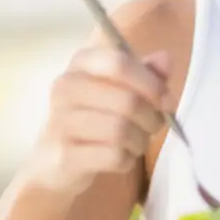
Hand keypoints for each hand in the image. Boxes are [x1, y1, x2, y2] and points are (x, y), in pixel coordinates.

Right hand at [21, 46, 169, 196]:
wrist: (54, 160)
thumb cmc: (96, 116)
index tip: (166, 101)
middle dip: (152, 118)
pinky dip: (127, 159)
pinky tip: (122, 157)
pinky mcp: (64, 156)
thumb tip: (164, 59)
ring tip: (137, 141)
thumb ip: (147, 72)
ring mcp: (60, 122)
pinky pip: (114, 156)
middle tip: (154, 126)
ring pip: (122, 130)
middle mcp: (65, 87)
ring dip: (140, 140)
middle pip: (128, 101)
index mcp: (82, 63)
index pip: (119, 64)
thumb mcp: (123, 88)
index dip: (151, 83)